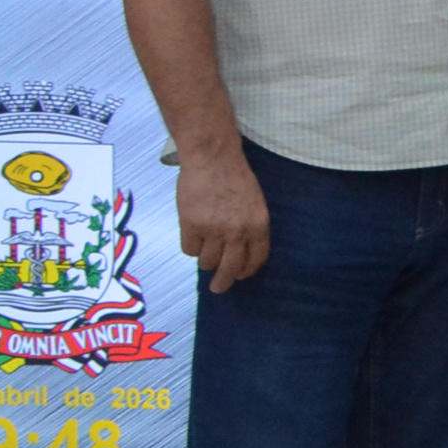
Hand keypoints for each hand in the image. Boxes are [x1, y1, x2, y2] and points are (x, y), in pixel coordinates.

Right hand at [177, 142, 270, 292]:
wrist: (213, 159)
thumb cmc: (235, 178)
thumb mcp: (255, 203)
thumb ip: (250, 227)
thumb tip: (241, 252)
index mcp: (258, 226)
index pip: (255, 259)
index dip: (246, 271)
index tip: (240, 276)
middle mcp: (237, 232)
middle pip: (230, 269)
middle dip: (224, 282)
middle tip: (218, 288)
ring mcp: (213, 230)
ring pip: (206, 261)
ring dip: (205, 259)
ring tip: (204, 247)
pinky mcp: (191, 225)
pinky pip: (188, 250)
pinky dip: (190, 246)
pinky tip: (193, 234)